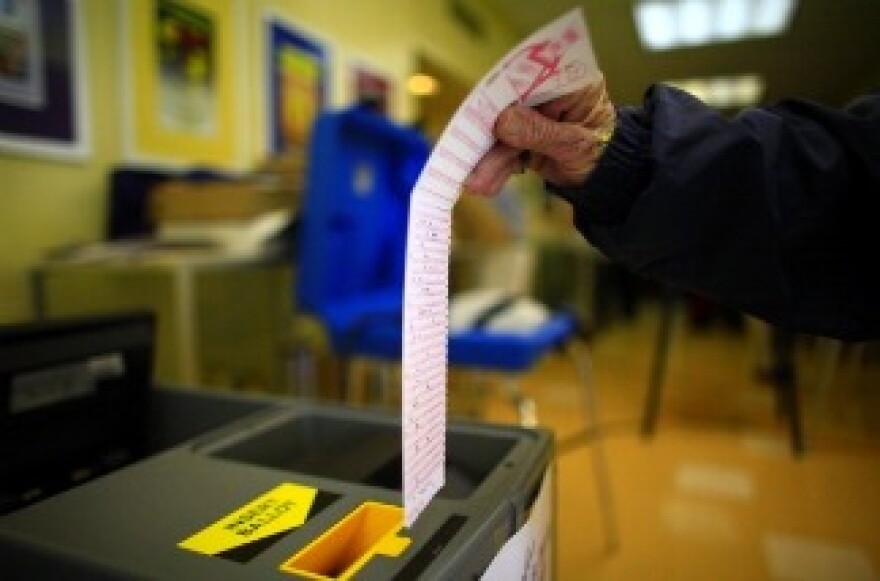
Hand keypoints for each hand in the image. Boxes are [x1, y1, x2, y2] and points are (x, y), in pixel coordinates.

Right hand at [463, 78, 614, 196]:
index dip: (504, 89)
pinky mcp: (525, 137)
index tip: (482, 108)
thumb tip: (501, 122)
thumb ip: (539, 132)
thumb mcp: (575, 145)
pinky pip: (505, 149)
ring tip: (477, 183)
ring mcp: (535, 116)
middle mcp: (548, 93)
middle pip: (510, 104)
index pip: (531, 76)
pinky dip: (496, 167)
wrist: (606, 181)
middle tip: (468, 152)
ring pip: (504, 132)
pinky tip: (485, 184)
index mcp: (569, 81)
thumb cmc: (604, 155)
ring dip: (489, 158)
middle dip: (490, 133)